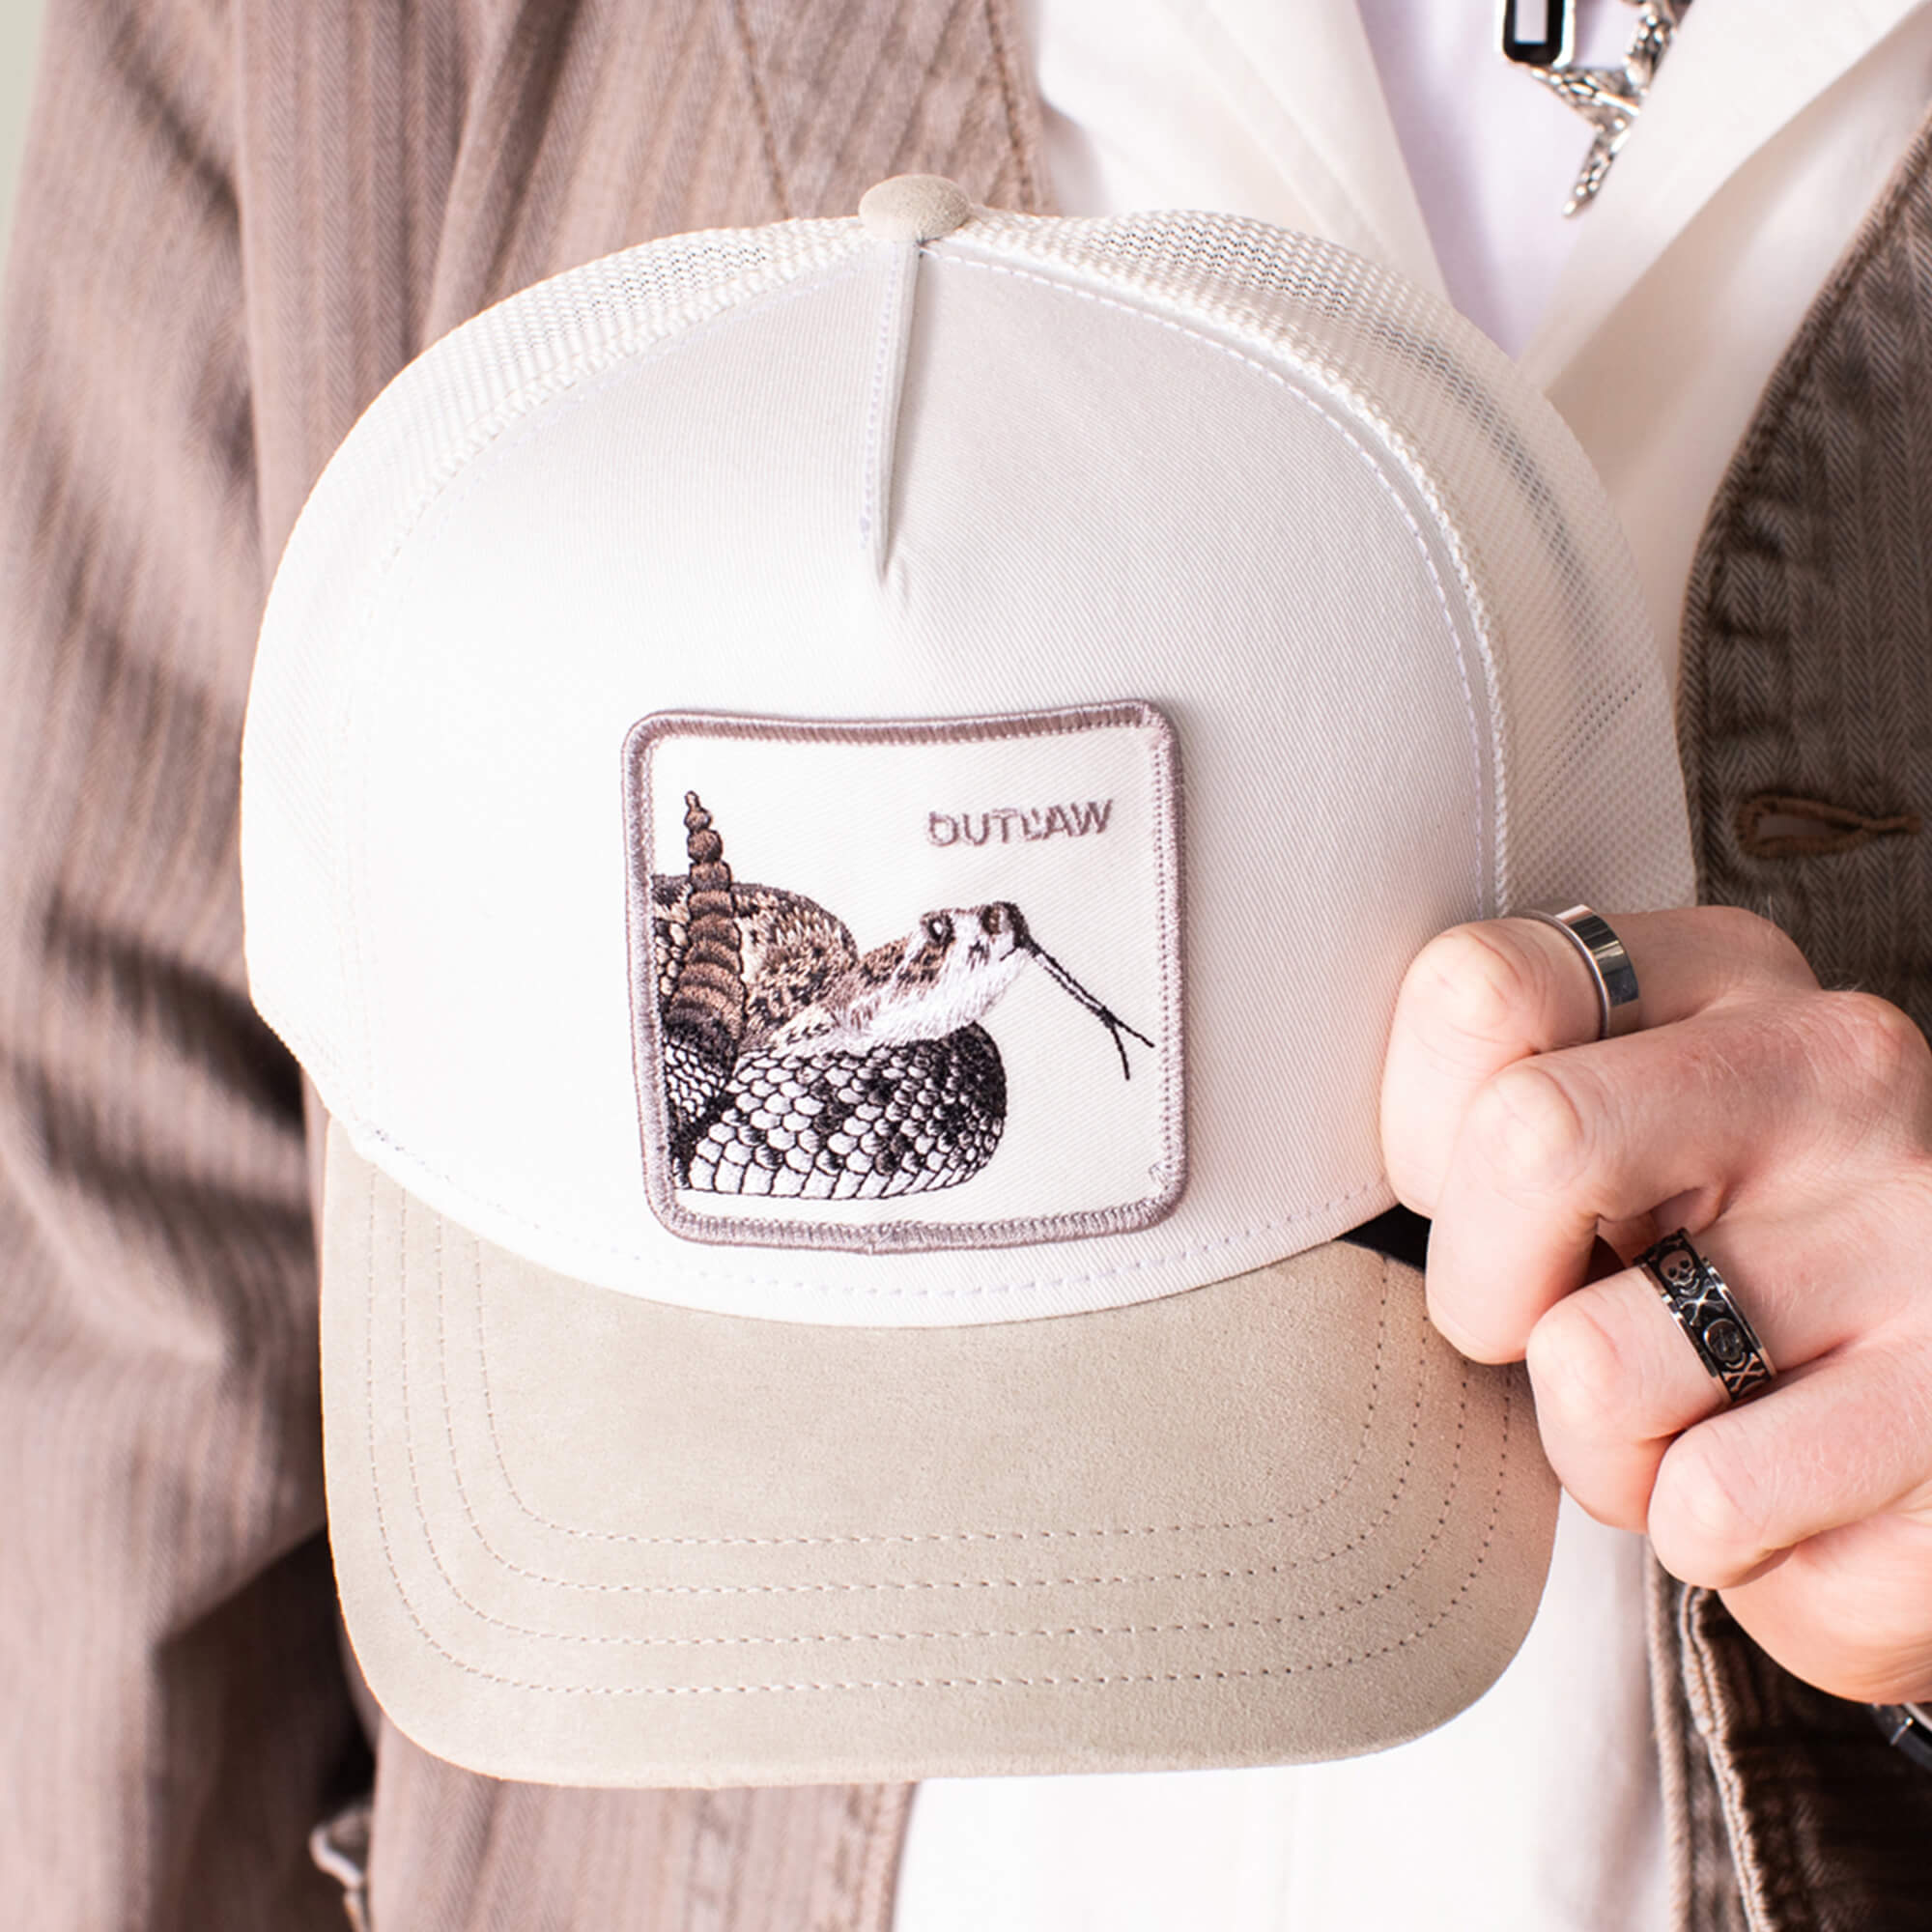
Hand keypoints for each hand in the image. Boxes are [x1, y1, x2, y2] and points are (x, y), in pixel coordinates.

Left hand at [1380, 906, 1931, 1703]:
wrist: (1925, 1428)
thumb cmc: (1715, 1272)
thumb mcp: (1624, 1141)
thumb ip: (1501, 1103)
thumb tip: (1296, 1161)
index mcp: (1729, 977)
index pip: (1475, 989)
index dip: (1422, 1133)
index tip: (1484, 1202)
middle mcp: (1844, 1070)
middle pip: (1526, 1141)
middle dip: (1486, 1293)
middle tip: (1556, 1333)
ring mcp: (1923, 1241)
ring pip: (1593, 1370)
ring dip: (1598, 1454)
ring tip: (1690, 1425)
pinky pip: (1707, 1513)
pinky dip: (1706, 1541)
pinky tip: (1789, 1494)